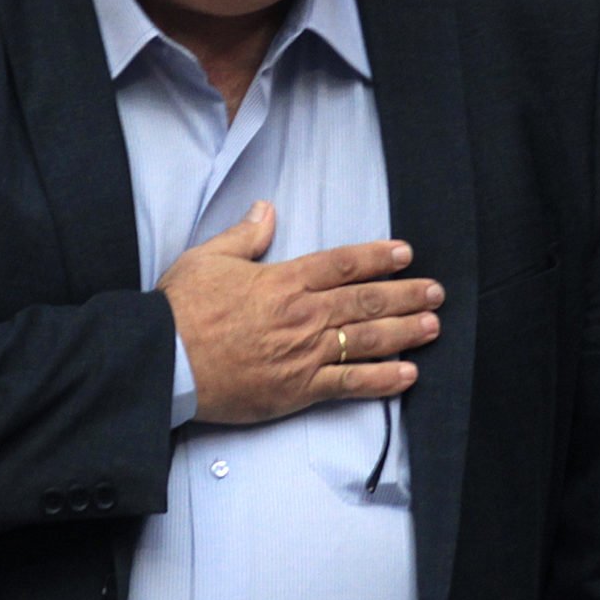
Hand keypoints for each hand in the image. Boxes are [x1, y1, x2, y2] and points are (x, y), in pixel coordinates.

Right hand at [158, 201, 442, 424]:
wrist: (164, 360)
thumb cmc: (180, 310)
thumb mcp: (208, 258)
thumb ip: (244, 235)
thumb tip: (267, 210)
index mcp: (283, 280)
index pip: (342, 264)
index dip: (377, 258)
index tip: (404, 255)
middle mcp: (302, 314)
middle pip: (365, 301)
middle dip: (405, 295)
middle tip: (435, 292)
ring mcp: (304, 353)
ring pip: (366, 340)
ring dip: (404, 332)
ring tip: (432, 326)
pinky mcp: (298, 389)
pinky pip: (350, 384)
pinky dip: (382, 380)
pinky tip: (408, 375)